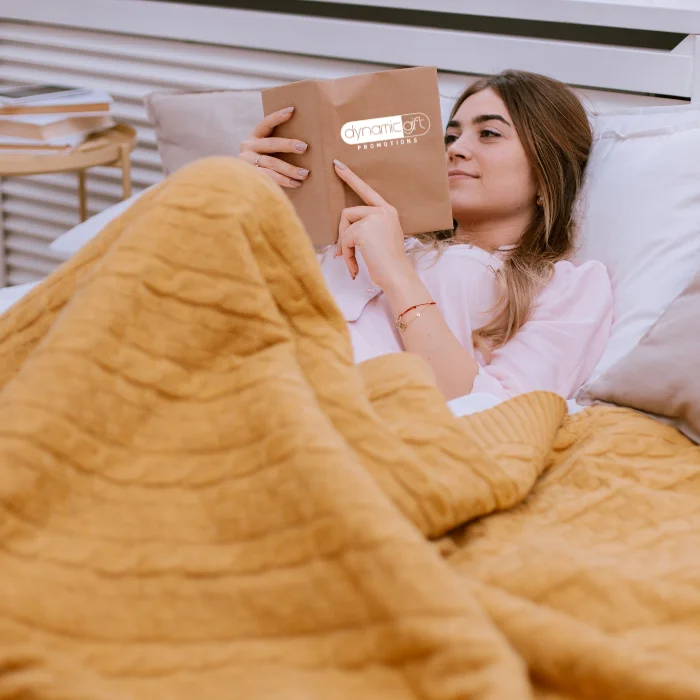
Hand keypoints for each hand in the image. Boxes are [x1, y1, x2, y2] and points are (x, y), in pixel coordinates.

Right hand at [239, 107, 309, 188]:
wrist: (243, 184)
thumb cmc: (264, 165)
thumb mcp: (267, 151)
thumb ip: (278, 145)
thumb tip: (304, 143)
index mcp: (254, 137)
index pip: (266, 123)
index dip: (278, 117)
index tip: (292, 111)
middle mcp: (248, 147)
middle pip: (271, 144)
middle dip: (288, 145)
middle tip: (304, 147)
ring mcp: (247, 162)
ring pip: (271, 164)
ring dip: (290, 169)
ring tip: (305, 174)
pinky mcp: (250, 177)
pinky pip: (269, 179)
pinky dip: (283, 182)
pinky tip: (296, 184)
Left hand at [333, 160, 412, 287]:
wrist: (396, 275)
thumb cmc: (388, 263)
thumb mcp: (380, 239)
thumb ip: (365, 229)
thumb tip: (342, 234)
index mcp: (388, 211)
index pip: (366, 191)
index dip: (350, 178)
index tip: (337, 165)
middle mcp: (383, 211)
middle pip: (348, 213)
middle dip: (342, 234)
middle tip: (342, 253)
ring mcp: (374, 218)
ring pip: (345, 226)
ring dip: (344, 246)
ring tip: (351, 261)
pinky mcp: (364, 229)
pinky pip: (344, 239)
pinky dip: (346, 254)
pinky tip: (354, 266)